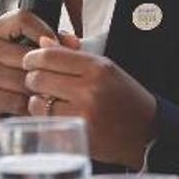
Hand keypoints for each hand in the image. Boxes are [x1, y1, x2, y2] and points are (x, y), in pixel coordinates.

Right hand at [0, 9, 57, 139]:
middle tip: (57, 79)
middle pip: (29, 54)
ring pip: (26, 80)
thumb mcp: (23, 51)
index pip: (23, 19)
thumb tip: (74, 43)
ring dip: (41, 90)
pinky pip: (20, 101)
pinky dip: (31, 107)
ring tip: (46, 93)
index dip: (46, 31)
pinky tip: (33, 106)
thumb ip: (48, 42)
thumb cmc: (9, 74)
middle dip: (47, 69)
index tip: (56, 46)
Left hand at [21, 33, 157, 167]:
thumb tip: (43, 42)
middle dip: (33, 79)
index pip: (49, 56)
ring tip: (49, 100)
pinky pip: (45, 123)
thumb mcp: (105, 68)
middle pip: (38, 78)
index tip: (31, 61)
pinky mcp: (78, 135)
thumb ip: (73, 54)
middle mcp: (90, 90)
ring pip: (37, 103)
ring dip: (37, 101)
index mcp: (97, 67)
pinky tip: (56, 116)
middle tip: (38, 82)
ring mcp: (83, 115)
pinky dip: (45, 119)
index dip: (33, 58)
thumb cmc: (124, 97)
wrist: (147, 132)